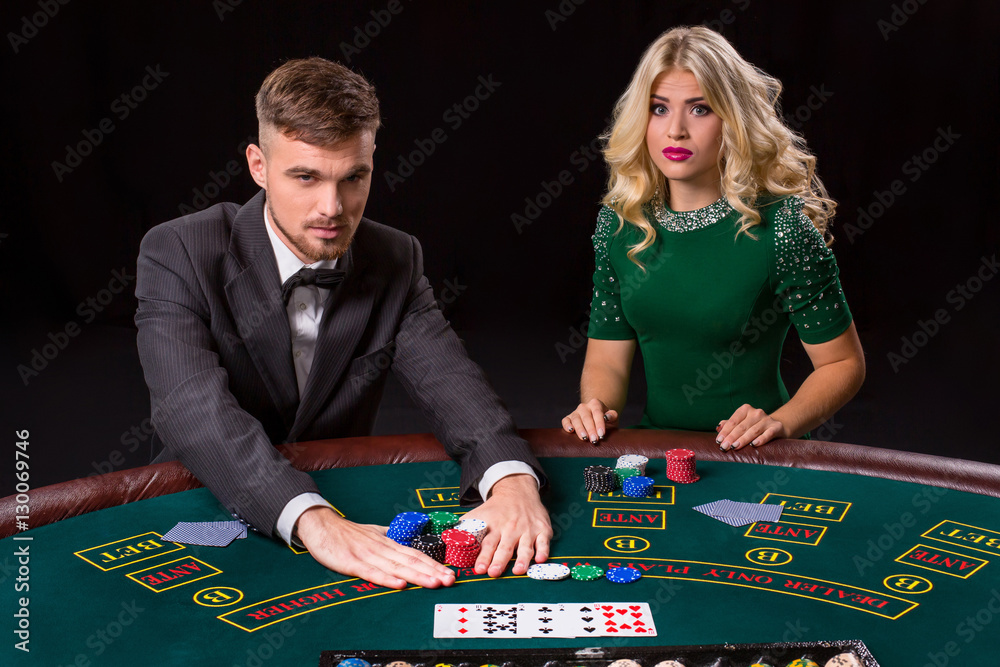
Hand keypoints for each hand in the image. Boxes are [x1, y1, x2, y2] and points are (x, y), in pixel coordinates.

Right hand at [296, 506, 455, 589]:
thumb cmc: (346, 532)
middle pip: (411, 560)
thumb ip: (389, 540)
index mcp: (387, 542)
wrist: (320, 524)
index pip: (415, 554)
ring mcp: (367, 555)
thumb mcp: (372, 534)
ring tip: (434, 583)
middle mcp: (381, 548)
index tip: (450, 573)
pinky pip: (371, 572)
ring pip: (396, 567)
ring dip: (417, 576)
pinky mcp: (351, 562)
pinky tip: (400, 585)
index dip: (434, 564)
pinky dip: (387, 579)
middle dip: (433, 571)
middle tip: (451, 580)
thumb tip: (406, 543)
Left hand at [462, 474, 551, 577]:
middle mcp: (510, 529)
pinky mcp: (542, 530)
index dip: (482, 556)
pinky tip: (541, 559)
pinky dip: (543, 550)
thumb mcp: (478, 514)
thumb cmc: (496, 508)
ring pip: (525, 547)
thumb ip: (464, 528)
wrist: (518, 490)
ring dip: (522, 559)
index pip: (487, 543)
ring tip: (518, 571)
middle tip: (493, 572)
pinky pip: (543, 541)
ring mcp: (527, 530)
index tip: (478, 569)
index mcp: (494, 527)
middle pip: (504, 547)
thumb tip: (446, 540)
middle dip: (499, 561)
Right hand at [561, 398, 617, 444]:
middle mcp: (584, 407)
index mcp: (595, 404)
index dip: (599, 424)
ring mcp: (575, 412)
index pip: (597, 413)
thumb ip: (613, 416)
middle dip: (590, 429)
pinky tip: (570, 431)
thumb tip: (607, 417)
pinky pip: (565, 420)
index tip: (601, 434)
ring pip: (576, 419)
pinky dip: (567, 425)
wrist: (597, 418)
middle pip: (586, 417)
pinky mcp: (568, 418)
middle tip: (594, 440)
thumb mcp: (613, 417)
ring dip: (580, 429)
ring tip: (584, 438)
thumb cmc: (606, 420)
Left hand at [716, 404, 786, 450]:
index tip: (719, 440)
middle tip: (724, 447)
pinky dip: (761, 439)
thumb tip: (718, 428)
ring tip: (734, 447)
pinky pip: (768, 433)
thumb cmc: (754, 425)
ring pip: (753, 430)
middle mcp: (756, 412)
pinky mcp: (776, 427)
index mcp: (746, 409)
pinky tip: (753, 444)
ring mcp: (767, 419)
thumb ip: (730, 424)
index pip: (733, 421)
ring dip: (743, 439)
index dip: (725, 431)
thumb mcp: (742, 422)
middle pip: (741, 426)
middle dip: (731, 437)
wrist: (777, 426)